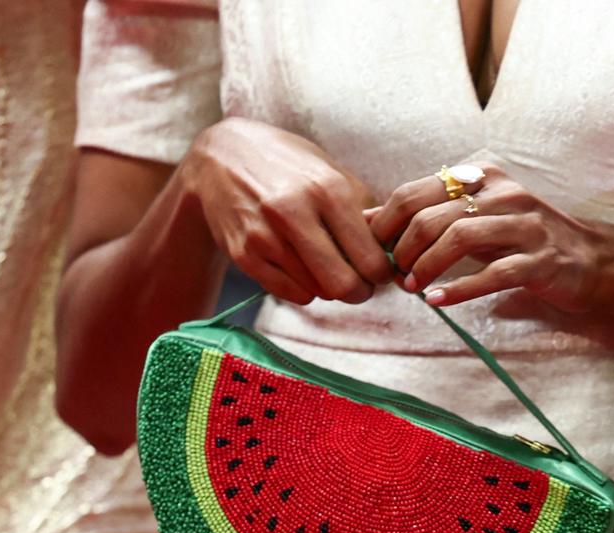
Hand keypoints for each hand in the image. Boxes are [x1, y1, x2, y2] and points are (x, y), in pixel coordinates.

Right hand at [181, 117, 391, 303]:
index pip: (370, 258)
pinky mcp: (244, 255)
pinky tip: (302, 268)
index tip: (380, 271)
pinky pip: (291, 294)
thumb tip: (393, 247)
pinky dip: (304, 289)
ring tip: (326, 266)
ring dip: (330, 288)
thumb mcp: (331, 172)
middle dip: (360, 292)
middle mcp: (294, 212)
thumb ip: (365, 208)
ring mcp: (265, 236)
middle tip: (360, 284)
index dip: (382, 274)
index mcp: (327, 189)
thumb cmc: (288, 165)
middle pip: (344, 285)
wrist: (220, 157)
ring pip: (318, 292)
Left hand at [368, 163, 613, 310]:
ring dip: (427, 267)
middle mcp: (503, 192)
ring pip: (459, 237)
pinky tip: (439, 301)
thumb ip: (426, 216)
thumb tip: (365, 221)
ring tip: (412, 288)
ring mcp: (525, 224)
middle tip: (394, 274)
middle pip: (431, 214)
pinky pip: (492, 273)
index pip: (415, 192)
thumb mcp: (473, 219)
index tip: (374, 251)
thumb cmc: (521, 240)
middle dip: (402, 248)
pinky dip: (459, 290)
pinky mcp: (541, 259)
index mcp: (481, 176)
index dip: (386, 224)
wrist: (588, 260)